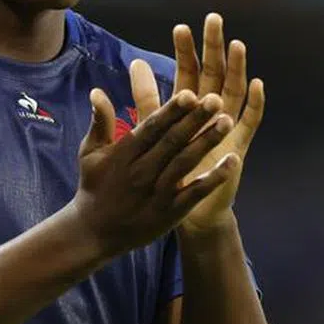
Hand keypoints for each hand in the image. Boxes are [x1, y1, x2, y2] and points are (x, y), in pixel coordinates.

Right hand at [72, 83, 239, 256]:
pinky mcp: (171, 212)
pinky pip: (195, 192)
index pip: (152, 127)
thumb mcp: (90, 152)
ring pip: (185, 163)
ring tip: (226, 121)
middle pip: (173, 141)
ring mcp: (158, 193)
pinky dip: (214, 178)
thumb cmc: (94, 186)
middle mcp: (142, 171)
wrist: (94, 232)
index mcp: (125, 153)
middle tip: (216, 98)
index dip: (171, 111)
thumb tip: (97, 91)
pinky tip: (233, 161)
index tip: (190, 93)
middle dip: (195, 120)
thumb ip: (99, 121)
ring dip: (207, 142)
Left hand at [132, 13, 264, 234]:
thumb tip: (133, 62)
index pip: (187, 72)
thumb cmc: (165, 167)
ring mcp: (226, 127)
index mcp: (187, 107)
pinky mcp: (238, 145)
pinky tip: (258, 84)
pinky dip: (256, 103)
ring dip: (236, 68)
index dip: (185, 51)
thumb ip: (145, 97)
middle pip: (214, 73)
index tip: (180, 27)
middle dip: (213, 47)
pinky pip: (250, 122)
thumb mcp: (152, 128)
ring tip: (236, 44)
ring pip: (234, 91)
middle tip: (213, 20)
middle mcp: (209, 112)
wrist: (179, 206)